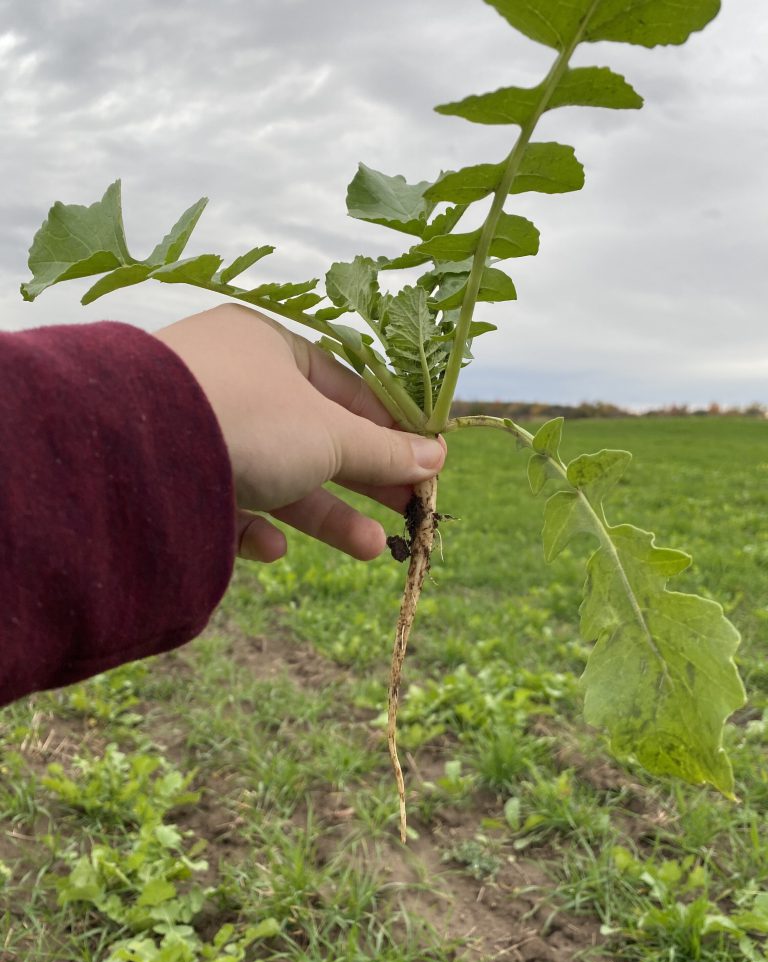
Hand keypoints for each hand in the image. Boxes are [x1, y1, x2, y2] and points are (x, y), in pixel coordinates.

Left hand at [154, 304, 444, 562]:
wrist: (131, 455)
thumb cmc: (248, 418)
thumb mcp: (330, 435)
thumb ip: (383, 450)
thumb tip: (436, 457)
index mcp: (268, 349)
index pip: (343, 388)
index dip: (387, 428)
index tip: (423, 463)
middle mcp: (233, 385)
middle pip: (314, 438)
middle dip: (364, 482)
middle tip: (409, 513)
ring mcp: (199, 432)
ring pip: (277, 477)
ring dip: (326, 516)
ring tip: (373, 549)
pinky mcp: (172, 479)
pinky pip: (225, 503)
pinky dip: (253, 529)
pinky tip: (271, 550)